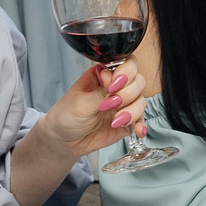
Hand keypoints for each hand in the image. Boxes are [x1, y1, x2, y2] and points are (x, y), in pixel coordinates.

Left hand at [36, 60, 151, 155]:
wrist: (64, 141)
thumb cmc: (67, 116)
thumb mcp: (81, 103)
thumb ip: (101, 93)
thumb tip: (117, 83)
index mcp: (103, 75)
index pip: (125, 64)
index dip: (125, 73)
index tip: (112, 86)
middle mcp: (116, 87)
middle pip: (137, 81)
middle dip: (128, 93)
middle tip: (113, 104)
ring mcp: (123, 104)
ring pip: (141, 100)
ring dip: (132, 111)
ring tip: (116, 121)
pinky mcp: (127, 120)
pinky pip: (141, 120)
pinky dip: (140, 125)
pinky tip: (137, 131)